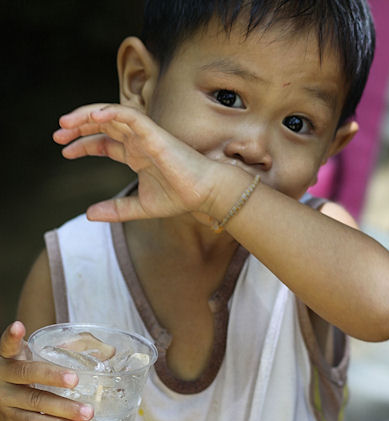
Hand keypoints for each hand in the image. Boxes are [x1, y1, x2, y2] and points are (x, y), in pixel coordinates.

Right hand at [0, 322, 93, 420]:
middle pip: (26, 373)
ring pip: (34, 402)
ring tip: (87, 411)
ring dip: (63, 408)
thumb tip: (109, 351)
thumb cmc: (28, 374)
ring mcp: (5, 398)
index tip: (19, 326)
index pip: (8, 344)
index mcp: (11, 356)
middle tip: (75, 380)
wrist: (1, 405)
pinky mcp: (12, 419)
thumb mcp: (37, 358)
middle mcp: (4, 375)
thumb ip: (67, 350)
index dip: (12, 337)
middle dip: (52, 376)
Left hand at [53, 103, 220, 221]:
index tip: (65, 152)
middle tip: (57, 135)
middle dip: (78, 127)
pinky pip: (129, 115)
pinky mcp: (154, 133)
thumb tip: (88, 214)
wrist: (204, 195)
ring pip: (111, 114)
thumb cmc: (179, 197)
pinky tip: (93, 117)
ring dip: (86, 115)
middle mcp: (138, 141)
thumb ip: (116, 210)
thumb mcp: (140, 207)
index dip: (83, 144)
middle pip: (102, 124)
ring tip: (65, 123)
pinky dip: (110, 112)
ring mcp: (145, 135)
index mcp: (135, 154)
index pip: (103, 141)